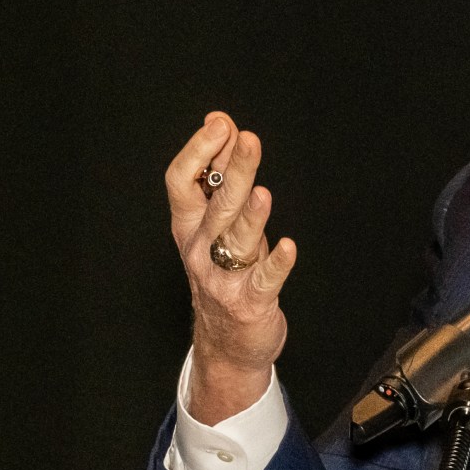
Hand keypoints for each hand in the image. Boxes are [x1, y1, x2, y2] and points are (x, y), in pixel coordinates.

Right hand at [165, 112, 297, 423]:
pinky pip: (265, 280)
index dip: (198, 151)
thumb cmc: (224, 274)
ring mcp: (224, 278)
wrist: (226, 344)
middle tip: (249, 140)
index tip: (220, 124)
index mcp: (189, 227)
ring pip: (237, 240)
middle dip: (235, 171)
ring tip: (262, 194)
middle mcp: (201, 250)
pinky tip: (288, 247)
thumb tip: (224, 126)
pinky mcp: (251, 302)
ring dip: (251, 216)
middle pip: (216, 205)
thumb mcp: (216, 226)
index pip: (181, 182)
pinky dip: (277, 264)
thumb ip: (220, 177)